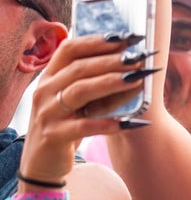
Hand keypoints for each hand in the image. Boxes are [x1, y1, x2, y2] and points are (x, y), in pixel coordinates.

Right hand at [21, 35, 154, 182]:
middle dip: (112, 60)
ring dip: (111, 83)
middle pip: (79, 68)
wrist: (41, 162)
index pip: (70, 49)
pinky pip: (84, 126)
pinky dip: (108, 123)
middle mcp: (45, 91)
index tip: (128, 38)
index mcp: (50, 77)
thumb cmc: (66, 123)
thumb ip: (92, 81)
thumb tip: (130, 60)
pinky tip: (131, 122)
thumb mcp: (75, 100)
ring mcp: (47, 113)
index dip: (98, 41)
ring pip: (81, 91)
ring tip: (138, 79)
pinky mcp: (54, 136)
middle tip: (140, 57)